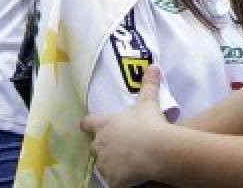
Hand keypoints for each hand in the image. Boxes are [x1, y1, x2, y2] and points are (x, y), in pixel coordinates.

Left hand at [82, 65, 168, 186]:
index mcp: (104, 124)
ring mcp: (104, 163)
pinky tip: (131, 175)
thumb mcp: (148, 102)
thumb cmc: (149, 123)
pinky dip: (119, 179)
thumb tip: (153, 66)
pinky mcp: (112, 179)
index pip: (87, 123)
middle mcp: (99, 144)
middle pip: (95, 146)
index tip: (90, 125)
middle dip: (104, 146)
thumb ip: (149, 85)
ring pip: (103, 165)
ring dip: (111, 163)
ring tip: (128, 161)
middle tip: (121, 145)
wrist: (155, 149)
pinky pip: (113, 180)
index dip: (89, 124)